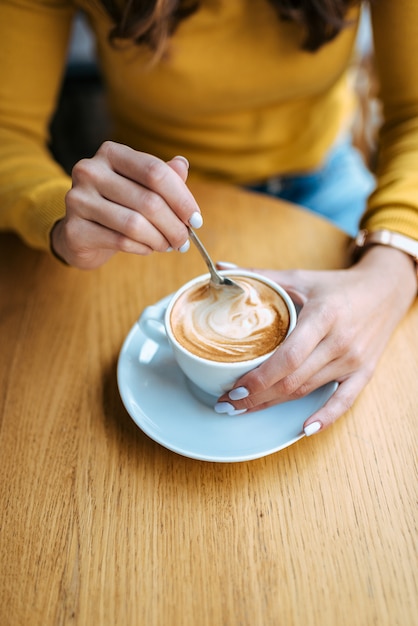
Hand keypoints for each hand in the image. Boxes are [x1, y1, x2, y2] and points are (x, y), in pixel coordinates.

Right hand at [51, 143, 201, 268]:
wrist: (79, 233)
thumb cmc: (117, 205)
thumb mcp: (140, 186)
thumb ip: (162, 176)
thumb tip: (182, 165)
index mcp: (111, 153)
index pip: (155, 172)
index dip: (182, 198)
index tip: (196, 219)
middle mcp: (90, 171)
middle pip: (149, 201)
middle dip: (174, 225)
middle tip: (184, 240)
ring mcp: (78, 199)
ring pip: (135, 224)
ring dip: (160, 240)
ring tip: (168, 246)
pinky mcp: (74, 229)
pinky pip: (120, 241)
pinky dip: (142, 248)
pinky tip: (147, 248)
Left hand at [215, 247, 416, 434]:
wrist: (385, 290)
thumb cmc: (338, 285)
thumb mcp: (300, 277)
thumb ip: (259, 276)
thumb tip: (219, 269)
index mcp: (323, 317)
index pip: (288, 357)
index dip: (259, 378)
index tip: (234, 389)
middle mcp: (340, 342)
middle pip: (294, 380)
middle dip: (257, 397)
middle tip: (227, 405)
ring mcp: (353, 360)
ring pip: (308, 391)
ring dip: (275, 405)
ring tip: (245, 410)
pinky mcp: (364, 372)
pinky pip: (344, 401)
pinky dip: (325, 417)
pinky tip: (305, 429)